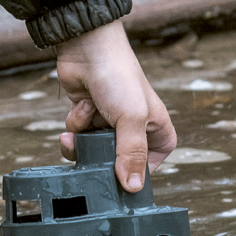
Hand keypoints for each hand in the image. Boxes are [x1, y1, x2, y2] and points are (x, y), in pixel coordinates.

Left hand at [56, 20, 176, 191]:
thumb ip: (132, 154)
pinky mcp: (88, 118)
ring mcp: (109, 125)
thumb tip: (133, 188)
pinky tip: (83, 104)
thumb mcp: (131, 118)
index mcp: (158, 133)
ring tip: (86, 116)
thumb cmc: (118, 77)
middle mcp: (135, 131)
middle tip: (91, 147)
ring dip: (83, 138)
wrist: (87, 47)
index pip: (148, 170)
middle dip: (99, 156)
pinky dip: (76, 123)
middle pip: (115, 165)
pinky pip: (77, 137)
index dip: (131, 176)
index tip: (115, 179)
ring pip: (92, 153)